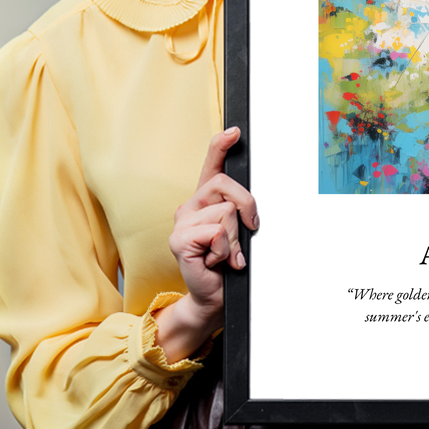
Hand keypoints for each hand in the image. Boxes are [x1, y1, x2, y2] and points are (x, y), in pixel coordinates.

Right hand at [154, 127, 258, 361]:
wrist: (214, 296)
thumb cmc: (228, 263)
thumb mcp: (239, 232)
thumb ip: (240, 212)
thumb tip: (250, 204)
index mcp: (205, 201)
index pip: (211, 165)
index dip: (221, 145)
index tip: (235, 131)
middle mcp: (190, 206)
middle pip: (226, 185)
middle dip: (247, 207)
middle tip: (248, 231)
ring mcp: (182, 222)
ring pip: (225, 212)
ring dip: (235, 238)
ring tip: (226, 254)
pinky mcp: (179, 240)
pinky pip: (216, 232)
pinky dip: (225, 250)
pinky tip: (216, 261)